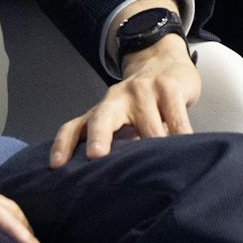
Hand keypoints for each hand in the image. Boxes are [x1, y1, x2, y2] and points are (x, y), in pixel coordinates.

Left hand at [49, 36, 200, 165]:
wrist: (162, 59)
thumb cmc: (140, 101)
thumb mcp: (122, 118)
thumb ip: (116, 142)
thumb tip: (111, 182)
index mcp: (101, 110)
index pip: (73, 127)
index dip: (62, 145)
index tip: (57, 165)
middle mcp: (116, 98)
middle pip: (101, 118)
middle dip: (98, 136)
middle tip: (96, 155)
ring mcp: (143, 90)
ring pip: (148, 126)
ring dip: (156, 147)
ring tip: (160, 167)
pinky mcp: (169, 87)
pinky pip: (175, 119)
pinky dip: (182, 136)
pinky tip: (186, 147)